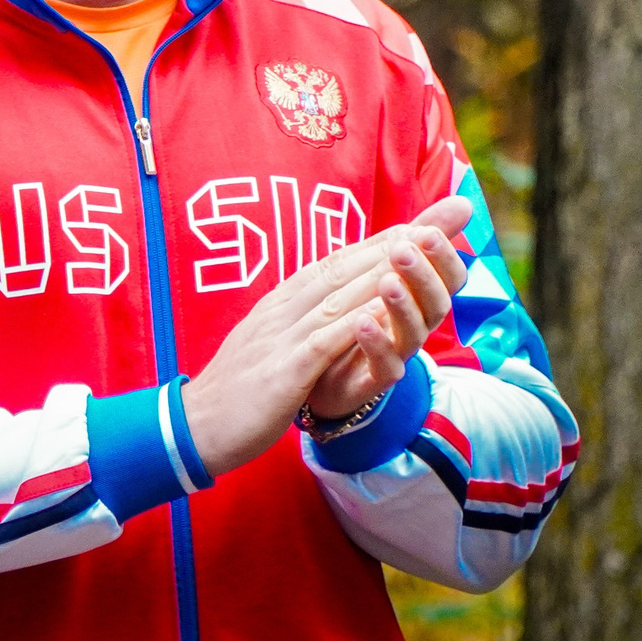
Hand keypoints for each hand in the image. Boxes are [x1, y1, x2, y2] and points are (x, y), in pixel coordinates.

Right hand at [181, 196, 470, 478]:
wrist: (195, 425)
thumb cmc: (238, 386)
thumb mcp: (272, 340)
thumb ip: (301, 318)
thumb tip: (334, 302)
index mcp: (285, 299)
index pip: (342, 259)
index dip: (387, 236)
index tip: (429, 218)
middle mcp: (285, 307)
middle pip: (350, 264)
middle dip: (402, 238)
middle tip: (446, 215)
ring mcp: (283, 335)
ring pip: (342, 294)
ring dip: (387, 268)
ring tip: (428, 246)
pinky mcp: (284, 369)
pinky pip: (325, 341)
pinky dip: (356, 322)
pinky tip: (386, 312)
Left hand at [303, 205, 467, 423]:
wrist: (323, 366)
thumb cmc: (360, 306)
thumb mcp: (381, 264)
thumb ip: (414, 235)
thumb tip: (464, 202)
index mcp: (420, 295)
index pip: (448, 276)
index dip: (443, 256)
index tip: (428, 232)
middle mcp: (416, 323)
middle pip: (436, 303)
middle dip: (423, 276)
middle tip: (405, 251)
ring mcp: (398, 352)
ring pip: (414, 333)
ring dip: (402, 306)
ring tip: (387, 281)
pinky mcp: (374, 378)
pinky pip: (385, 365)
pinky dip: (375, 343)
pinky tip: (361, 321)